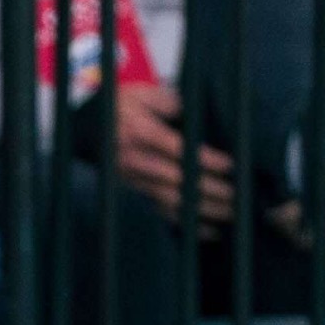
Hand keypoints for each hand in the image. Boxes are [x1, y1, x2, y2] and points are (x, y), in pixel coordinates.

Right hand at [106, 83, 238, 227]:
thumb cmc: (121, 108)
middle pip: (177, 180)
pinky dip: (188, 225)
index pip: (176, 149)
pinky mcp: (133, 196)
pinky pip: (162, 215)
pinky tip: (211, 230)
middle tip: (238, 195)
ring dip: (203, 211)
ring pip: (172, 201)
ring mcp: (132, 182)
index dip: (204, 159)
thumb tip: (197, 110)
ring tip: (232, 214)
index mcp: (139, 132)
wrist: (86, 128)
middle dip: (210, 190)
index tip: (230, 165)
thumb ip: (169, 101)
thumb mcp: (141, 94)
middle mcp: (134, 161)